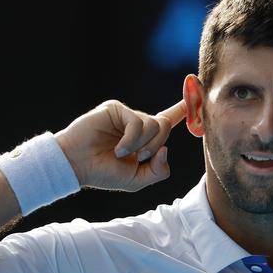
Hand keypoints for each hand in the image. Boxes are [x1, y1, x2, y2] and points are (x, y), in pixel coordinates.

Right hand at [55, 99, 185, 191]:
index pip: (168, 120)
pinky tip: (117, 149)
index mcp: (144, 139)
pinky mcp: (116, 109)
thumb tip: (166, 148)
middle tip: (138, 157)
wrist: (77, 166)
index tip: (195, 93)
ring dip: (142, 145)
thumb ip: (159, 170)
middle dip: (155, 145)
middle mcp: (138, 124)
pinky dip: (131, 140)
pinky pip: (138, 122)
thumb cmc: (103, 173)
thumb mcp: (137, 180)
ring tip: (122, 153)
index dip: (182, 109)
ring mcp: (127, 115)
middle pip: (165, 125)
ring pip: (155, 124)